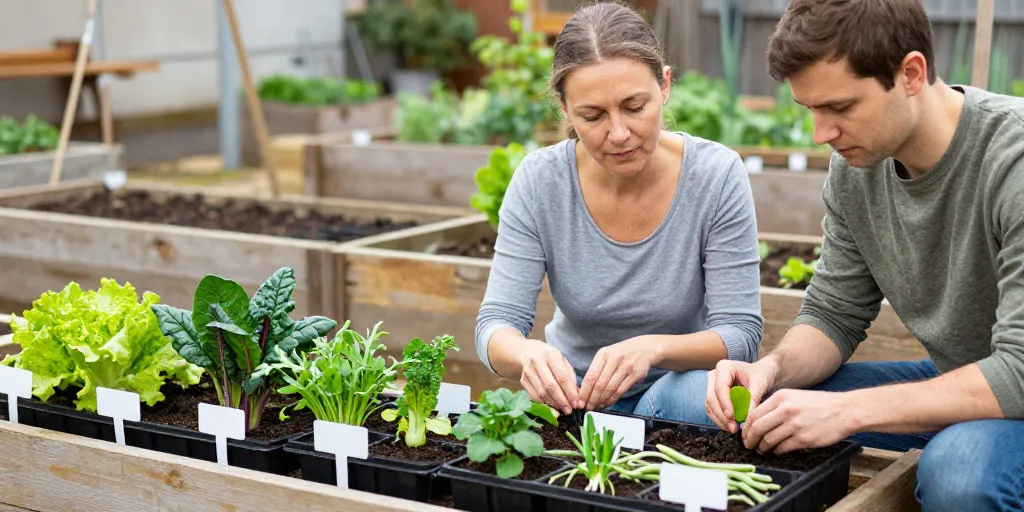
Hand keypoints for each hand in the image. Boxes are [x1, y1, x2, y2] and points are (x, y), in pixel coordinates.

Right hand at [518, 340, 579, 415]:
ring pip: (541, 392)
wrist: (528, 351)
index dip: (569, 392)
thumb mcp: (563, 362)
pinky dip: (543, 403)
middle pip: (550, 386)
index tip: (576, 403)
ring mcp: (528, 370)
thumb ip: (570, 378)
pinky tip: (551, 406)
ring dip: (552, 404)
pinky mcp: (523, 379)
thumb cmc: (550, 358)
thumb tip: (576, 397)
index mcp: (551, 354)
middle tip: (569, 410)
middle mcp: (537, 361)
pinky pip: (533, 395)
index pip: (562, 377)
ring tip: (561, 410)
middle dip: (561, 400)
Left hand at [578, 336, 657, 410]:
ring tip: (596, 407)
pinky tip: (607, 403)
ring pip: (610, 389)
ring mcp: (626, 366)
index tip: (579, 402)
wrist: (644, 348)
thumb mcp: (607, 355)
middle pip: (599, 384)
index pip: (590, 376)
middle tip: (587, 408)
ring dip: (602, 401)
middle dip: (592, 399)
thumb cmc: (621, 354)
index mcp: (603, 354)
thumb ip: (597, 369)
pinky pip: (621, 390)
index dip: (584, 392)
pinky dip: (612, 399)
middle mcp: (614, 359)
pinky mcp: (636, 374)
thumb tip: (585, 390)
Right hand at [706, 359, 775, 433]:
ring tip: (733, 430)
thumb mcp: (760, 384)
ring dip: (720, 419)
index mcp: (724, 367)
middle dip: (721, 415)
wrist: (761, 373)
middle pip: (711, 397)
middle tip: (733, 428)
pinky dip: (719, 420)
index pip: (720, 387)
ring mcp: (711, 386)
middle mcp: (714, 375)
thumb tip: (746, 419)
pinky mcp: (713, 396)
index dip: (724, 403)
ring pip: (709, 406)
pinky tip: (729, 427)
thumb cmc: (761, 375)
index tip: (732, 416)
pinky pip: (712, 410)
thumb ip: (753, 399)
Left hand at [740, 389, 855, 453]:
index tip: (745, 434)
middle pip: (758, 428)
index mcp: (781, 397)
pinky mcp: (804, 439)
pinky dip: (776, 451)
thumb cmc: (819, 404)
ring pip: (768, 440)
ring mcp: (795, 425)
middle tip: (749, 445)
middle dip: (749, 439)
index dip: (747, 427)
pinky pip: (782, 448)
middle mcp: (786, 410)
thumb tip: (757, 420)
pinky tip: (777, 451)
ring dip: (762, 447)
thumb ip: (776, 406)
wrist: (845, 410)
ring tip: (762, 449)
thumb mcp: (794, 396)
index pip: (754, 414)